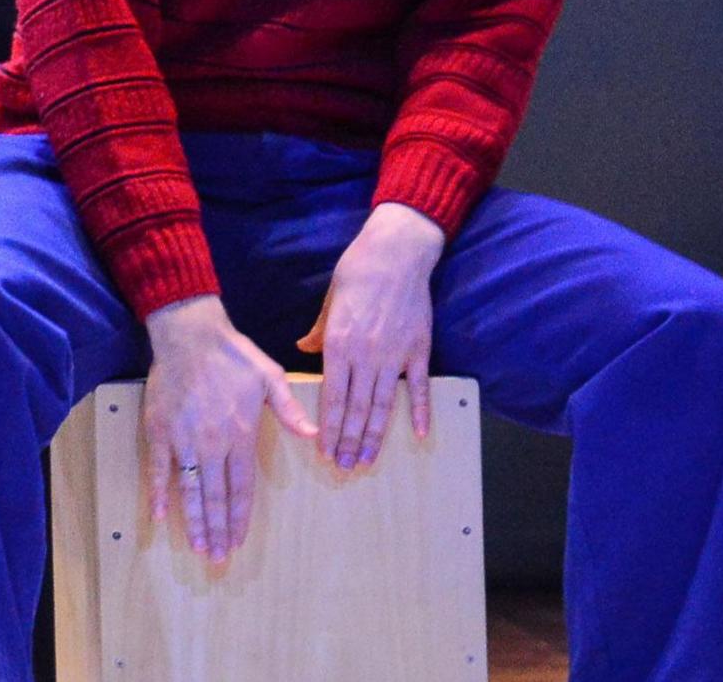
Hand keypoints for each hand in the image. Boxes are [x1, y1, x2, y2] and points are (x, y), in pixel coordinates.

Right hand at [139, 295, 317, 560]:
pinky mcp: (159, 430)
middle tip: (217, 558)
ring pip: (189, 489)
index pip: (241, 488)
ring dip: (192, 520)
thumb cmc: (232, 355)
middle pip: (215, 497)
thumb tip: (314, 435)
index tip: (238, 541)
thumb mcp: (271, 378)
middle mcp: (211, 444)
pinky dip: (158, 492)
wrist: (188, 333)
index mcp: (240, 435)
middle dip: (217, 530)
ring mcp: (182, 439)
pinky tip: (158, 515)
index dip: (240, 517)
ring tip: (196, 546)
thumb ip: (290, 410)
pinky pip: (158, 468)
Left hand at [299, 202, 445, 469]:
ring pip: (384, 405)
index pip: (331, 397)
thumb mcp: (329, 304)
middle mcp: (366, 357)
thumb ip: (318, 333)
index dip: (328, 427)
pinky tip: (419, 435)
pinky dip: (420, 413)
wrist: (396, 255)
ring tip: (369, 460)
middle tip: (345, 467)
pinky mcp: (419, 351)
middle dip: (348, 441)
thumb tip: (302, 351)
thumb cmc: (356, 275)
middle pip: (356, 409)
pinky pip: (419, 388)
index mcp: (338, 346)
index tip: (324, 450)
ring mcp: (395, 356)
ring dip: (375, 436)